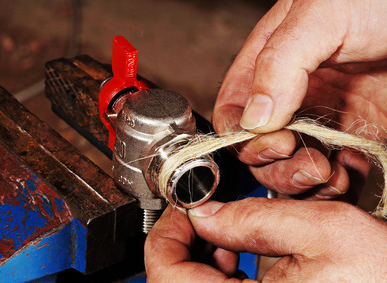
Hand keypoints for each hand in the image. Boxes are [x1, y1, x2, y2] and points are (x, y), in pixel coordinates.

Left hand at [145, 199, 386, 281]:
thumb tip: (203, 211)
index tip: (183, 206)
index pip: (166, 275)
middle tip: (204, 213)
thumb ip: (254, 217)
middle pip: (175, 280)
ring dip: (200, 254)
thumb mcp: (324, 230)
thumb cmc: (385, 275)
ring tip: (227, 233)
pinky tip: (238, 253)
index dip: (166, 233)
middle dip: (185, 240)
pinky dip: (218, 270)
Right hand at [213, 0, 386, 199]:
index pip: (233, 113)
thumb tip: (253, 118)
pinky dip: (331, 187)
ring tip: (327, 171)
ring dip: (301, 181)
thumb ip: (278, 63)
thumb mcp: (321, 15)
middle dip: (273, 164)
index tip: (276, 140)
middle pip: (257, 149)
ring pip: (289, 168)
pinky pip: (330, 174)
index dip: (242, 136)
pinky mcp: (355, 137)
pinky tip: (347, 175)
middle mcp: (291, 98)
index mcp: (270, 67)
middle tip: (304, 159)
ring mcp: (323, 120)